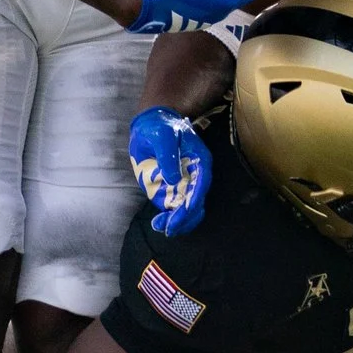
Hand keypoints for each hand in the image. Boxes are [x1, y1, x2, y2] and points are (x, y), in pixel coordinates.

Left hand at [128, 106, 210, 234]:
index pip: (202, 183)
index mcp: (199, 160)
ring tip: (162, 226)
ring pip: (189, 210)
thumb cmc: (158, 127)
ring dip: (178, 222)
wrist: (149, 125)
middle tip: (169, 227)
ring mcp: (184, 184)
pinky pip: (175, 209)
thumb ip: (167, 154)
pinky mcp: (172, 189)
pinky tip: (159, 223)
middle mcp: (196, 175)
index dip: (194, 199)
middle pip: (197, 201)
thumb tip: (173, 178)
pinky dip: (169, 218)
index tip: (184, 211)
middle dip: (185, 216)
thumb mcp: (161, 135)